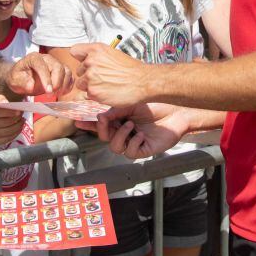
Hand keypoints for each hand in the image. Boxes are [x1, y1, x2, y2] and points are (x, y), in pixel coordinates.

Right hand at [0, 96, 24, 147]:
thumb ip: (0, 99)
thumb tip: (5, 102)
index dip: (10, 112)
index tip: (19, 111)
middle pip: (3, 123)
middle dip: (15, 119)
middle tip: (22, 116)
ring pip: (6, 132)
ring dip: (17, 126)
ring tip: (22, 122)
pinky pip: (6, 139)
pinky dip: (15, 133)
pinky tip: (19, 128)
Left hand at [6, 52, 70, 96]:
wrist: (21, 78)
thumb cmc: (18, 78)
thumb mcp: (14, 80)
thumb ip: (22, 82)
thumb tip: (31, 85)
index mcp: (34, 58)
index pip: (42, 66)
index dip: (46, 79)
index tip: (48, 91)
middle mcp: (47, 58)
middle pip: (58, 67)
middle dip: (57, 82)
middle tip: (51, 94)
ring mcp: (55, 64)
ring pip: (66, 71)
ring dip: (64, 84)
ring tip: (56, 94)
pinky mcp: (61, 71)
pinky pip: (70, 76)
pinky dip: (68, 85)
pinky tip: (62, 92)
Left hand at [72, 43, 149, 106]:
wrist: (143, 82)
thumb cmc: (131, 69)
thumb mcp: (113, 54)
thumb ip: (97, 56)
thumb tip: (86, 60)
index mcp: (96, 49)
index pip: (75, 51)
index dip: (80, 58)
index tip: (86, 63)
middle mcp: (91, 61)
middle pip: (79, 70)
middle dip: (87, 74)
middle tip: (103, 77)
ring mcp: (90, 77)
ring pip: (81, 83)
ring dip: (90, 86)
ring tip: (106, 85)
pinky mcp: (92, 91)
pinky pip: (87, 94)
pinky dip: (96, 95)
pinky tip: (108, 92)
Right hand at [75, 103, 189, 157]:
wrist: (177, 110)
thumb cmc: (156, 104)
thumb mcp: (132, 104)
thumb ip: (115, 110)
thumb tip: (99, 115)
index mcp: (120, 119)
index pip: (101, 124)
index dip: (89, 124)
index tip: (78, 121)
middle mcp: (125, 132)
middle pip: (105, 137)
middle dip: (102, 129)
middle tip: (104, 119)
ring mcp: (134, 141)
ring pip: (115, 147)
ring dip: (119, 135)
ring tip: (131, 124)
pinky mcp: (144, 150)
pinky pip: (131, 152)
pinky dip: (134, 142)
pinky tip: (141, 134)